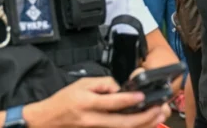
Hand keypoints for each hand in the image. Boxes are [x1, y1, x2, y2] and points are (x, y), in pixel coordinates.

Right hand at [23, 76, 169, 127]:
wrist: (48, 120)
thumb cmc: (64, 100)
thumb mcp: (80, 84)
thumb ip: (101, 83)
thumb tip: (118, 88)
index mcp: (88, 104)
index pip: (113, 102)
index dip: (130, 99)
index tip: (142, 95)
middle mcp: (93, 120)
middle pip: (123, 123)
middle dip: (144, 117)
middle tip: (158, 109)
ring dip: (142, 125)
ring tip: (156, 117)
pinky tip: (143, 123)